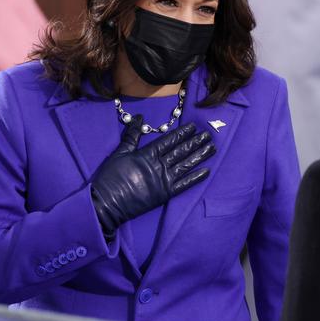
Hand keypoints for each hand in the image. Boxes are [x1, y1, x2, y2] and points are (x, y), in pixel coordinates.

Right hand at [91, 115, 215, 239]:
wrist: (107, 203)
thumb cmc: (110, 177)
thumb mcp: (120, 152)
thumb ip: (132, 135)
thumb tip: (139, 117)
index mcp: (147, 154)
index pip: (169, 140)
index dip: (182, 133)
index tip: (194, 126)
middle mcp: (159, 165)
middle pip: (181, 151)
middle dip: (195, 142)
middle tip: (208, 134)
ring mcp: (164, 180)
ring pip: (186, 165)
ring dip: (199, 156)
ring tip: (212, 148)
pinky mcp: (165, 194)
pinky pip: (184, 184)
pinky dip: (196, 178)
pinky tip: (207, 171)